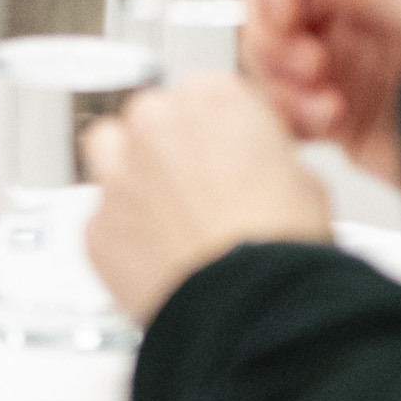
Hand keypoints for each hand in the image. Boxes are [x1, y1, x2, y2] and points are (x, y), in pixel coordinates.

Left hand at [82, 78, 329, 326]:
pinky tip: (154, 257)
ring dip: (129, 172)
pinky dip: (121, 234)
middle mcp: (155, 125)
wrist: (247, 307)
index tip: (224, 150)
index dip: (217, 127)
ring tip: (164, 212)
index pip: (205, 93)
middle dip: (169, 147)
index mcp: (212, 100)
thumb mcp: (304, 180)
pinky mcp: (95, 226)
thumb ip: (266, 156)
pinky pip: (102, 218)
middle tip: (197, 188)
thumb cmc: (279, 246)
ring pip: (108, 152)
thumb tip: (260, 169)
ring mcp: (117, 173)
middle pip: (151, 117)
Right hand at [243, 0, 400, 189]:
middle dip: (273, 39)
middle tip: (310, 69)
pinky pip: (278, 103)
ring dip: (282, 84)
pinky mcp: (333, 109)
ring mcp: (341, 59)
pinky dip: (288, 116)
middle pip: (265, 0)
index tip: (290, 23)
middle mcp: (355, 9)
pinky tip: (326, 126)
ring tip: (325, 105)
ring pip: (264, 55)